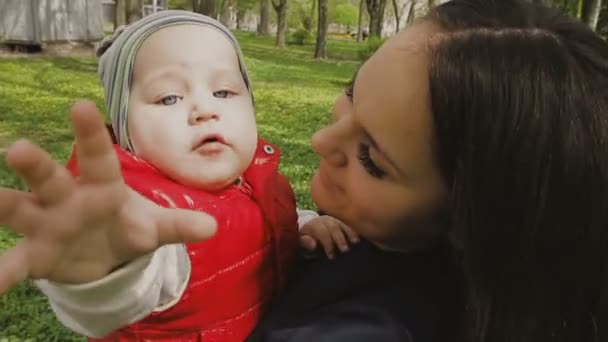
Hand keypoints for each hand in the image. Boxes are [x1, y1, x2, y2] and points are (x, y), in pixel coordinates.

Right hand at [0, 101, 216, 294]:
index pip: (98, 157)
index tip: (82, 105)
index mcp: (102, 186)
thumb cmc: (127, 226)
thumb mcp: (154, 228)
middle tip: (17, 149)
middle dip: (35, 165)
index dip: (91, 133)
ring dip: (3, 205)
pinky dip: (2, 273)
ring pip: (20, 211)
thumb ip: (179, 225)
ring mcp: (47, 224)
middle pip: (49, 178)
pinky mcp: (36, 254)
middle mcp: (68, 198)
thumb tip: (212, 228)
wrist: (104, 253)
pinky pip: (15, 263)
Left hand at [299, 215, 358, 258]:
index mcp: (314, 225)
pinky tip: (360, 236)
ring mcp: (334, 219)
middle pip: (333, 227)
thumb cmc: (305, 237)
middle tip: (344, 250)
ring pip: (343, 223)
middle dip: (339, 239)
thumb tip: (313, 245)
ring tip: (355, 242)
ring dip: (350, 232)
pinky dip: (355, 229)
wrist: (310, 226)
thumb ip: (305, 242)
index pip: (322, 231)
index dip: (327, 243)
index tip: (331, 255)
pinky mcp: (342, 220)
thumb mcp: (300, 240)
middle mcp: (325, 220)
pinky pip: (349, 222)